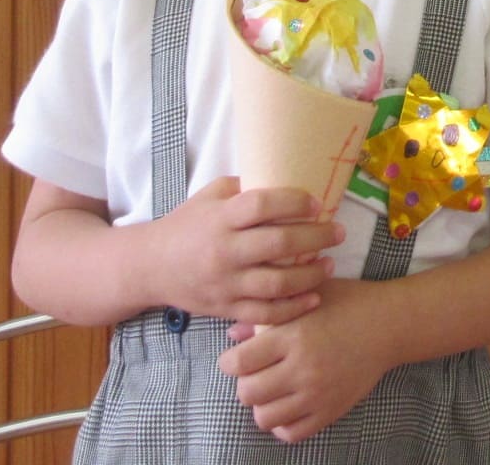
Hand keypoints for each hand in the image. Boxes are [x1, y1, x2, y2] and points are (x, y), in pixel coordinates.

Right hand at [147, 176, 343, 324]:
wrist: (150, 267)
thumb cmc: (186, 225)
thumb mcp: (209, 196)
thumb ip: (244, 188)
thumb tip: (285, 177)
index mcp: (220, 218)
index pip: (260, 205)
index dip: (292, 202)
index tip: (317, 203)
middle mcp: (223, 251)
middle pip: (277, 245)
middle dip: (315, 238)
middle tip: (339, 232)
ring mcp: (225, 283)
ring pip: (276, 283)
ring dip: (310, 275)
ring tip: (329, 264)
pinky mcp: (226, 309)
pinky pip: (265, 313)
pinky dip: (293, 309)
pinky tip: (313, 298)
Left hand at [221, 277, 394, 442]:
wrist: (389, 324)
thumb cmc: (347, 303)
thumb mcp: (308, 297)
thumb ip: (269, 314)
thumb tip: (233, 334)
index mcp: (293, 336)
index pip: (239, 363)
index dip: (229, 362)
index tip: (236, 357)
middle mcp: (302, 368)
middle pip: (247, 393)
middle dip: (245, 383)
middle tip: (256, 373)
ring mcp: (317, 394)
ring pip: (265, 418)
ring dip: (262, 405)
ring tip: (272, 390)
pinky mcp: (330, 411)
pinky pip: (292, 433)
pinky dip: (283, 424)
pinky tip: (289, 404)